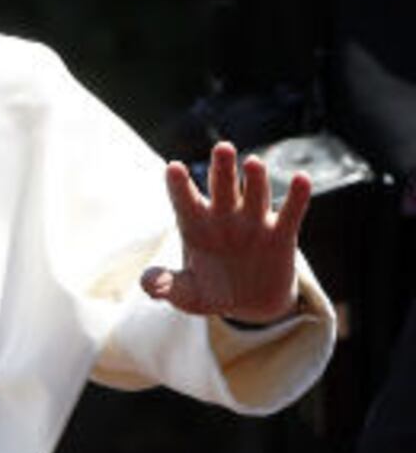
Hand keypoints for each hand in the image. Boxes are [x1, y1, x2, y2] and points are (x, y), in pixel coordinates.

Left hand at [141, 141, 311, 324]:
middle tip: (222, 147)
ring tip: (253, 162)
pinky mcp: (281, 236)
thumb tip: (149, 285)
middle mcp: (224, 217)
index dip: (179, 185)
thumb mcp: (186, 294)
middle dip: (222, 168)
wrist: (249, 305)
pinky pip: (290, 214)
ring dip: (255, 180)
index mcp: (195, 225)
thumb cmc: (211, 291)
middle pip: (222, 187)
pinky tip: (302, 179)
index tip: (173, 168)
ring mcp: (253, 223)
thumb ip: (166, 285)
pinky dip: (297, 198)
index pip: (184, 200)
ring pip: (254, 195)